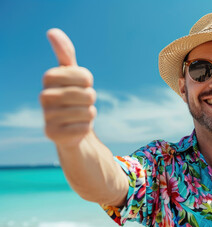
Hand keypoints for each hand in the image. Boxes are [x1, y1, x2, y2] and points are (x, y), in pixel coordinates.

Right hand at [40, 29, 95, 146]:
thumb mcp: (71, 75)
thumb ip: (65, 54)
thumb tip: (52, 31)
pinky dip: (85, 127)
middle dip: (91, 99)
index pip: (85, 76)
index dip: (89, 82)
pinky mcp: (52, 134)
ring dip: (89, 114)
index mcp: (49, 78)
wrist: (69, 127)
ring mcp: (47, 116)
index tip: (81, 84)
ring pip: (88, 112)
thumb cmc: (72, 96)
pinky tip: (75, 127)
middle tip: (81, 102)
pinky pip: (83, 127)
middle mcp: (44, 96)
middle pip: (88, 95)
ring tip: (78, 114)